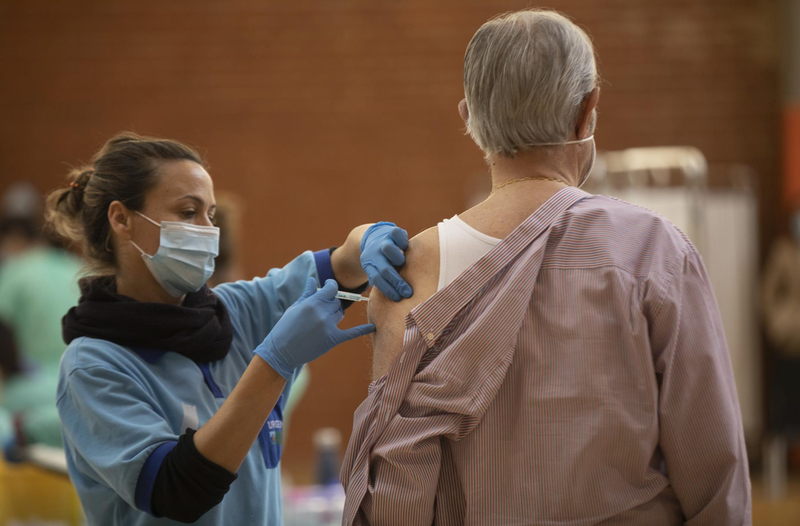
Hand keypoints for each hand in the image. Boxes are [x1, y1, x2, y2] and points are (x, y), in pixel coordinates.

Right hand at [254, 278, 374, 379]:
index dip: (332, 287)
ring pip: (339, 314)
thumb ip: (307, 293)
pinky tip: (373, 327)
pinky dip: (363, 330)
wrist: (281, 352)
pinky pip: (352, 333)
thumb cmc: (285, 328)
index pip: (331, 289)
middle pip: (336, 302)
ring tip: (320, 321)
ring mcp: (328, 327)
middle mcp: (322, 313)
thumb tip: (313, 279)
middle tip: (319, 310)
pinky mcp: (333, 339)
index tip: (330, 287)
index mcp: (312, 303)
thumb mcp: (295, 308)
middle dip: (329, 303)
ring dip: (334, 314)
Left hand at [360, 222, 412, 301]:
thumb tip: (397, 299)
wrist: (372, 237)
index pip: (378, 280)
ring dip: (397, 258)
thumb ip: (383, 280)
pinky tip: (407, 247)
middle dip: (397, 282)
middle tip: (408, 292)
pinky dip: (402, 240)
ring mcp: (383, 242)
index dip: (388, 290)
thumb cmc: (381, 260)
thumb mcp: (376, 269)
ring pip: (388, 249)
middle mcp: (375, 253)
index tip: (398, 298)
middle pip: (385, 269)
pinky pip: (396, 234)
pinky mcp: (391, 232)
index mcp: (369, 264)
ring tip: (403, 264)